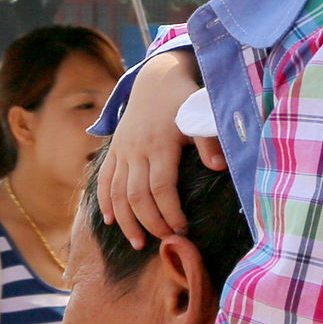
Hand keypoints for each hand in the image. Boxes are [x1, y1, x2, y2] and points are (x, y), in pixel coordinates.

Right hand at [97, 50, 203, 246]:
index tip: (183, 229)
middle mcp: (136, 150)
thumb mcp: (198, 114)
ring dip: (126, 221)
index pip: (161, 188)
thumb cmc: (183, 100)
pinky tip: (109, 221)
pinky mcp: (114, 150)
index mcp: (159, 145)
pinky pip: (104, 180)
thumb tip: (218, 166)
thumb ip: (208, 140)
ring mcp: (122, 151)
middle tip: (166, 241)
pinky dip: (104, 202)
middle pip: (137, 196)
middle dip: (150, 223)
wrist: (155, 80)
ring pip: (117, 193)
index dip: (170, 212)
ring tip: (138, 243)